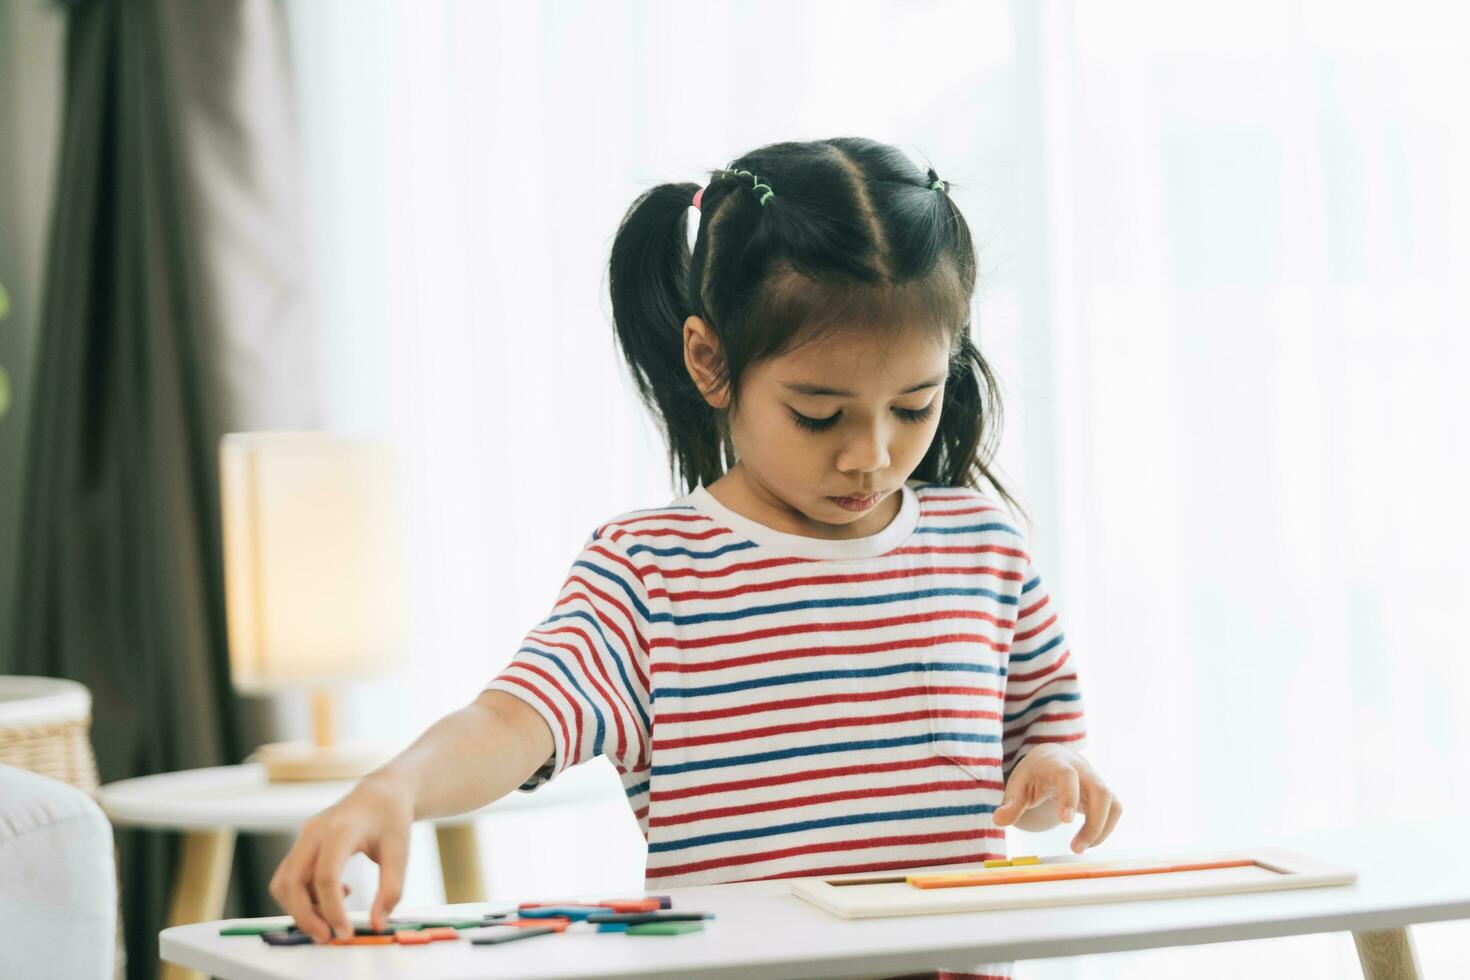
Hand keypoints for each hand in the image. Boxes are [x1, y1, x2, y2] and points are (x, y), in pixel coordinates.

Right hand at [268, 775, 414, 941]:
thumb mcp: (400, 852)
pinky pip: (290, 877)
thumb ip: (391, 889)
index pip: (325, 875)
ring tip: (333, 917)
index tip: (345, 932)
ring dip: (300, 908)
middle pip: (292, 881)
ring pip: (284, 881)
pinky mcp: (302, 845)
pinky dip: (303, 896)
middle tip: (328, 938)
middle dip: (304, 916)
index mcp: (341, 829)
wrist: (381, 792)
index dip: (332, 909)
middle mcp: (314, 832)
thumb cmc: (391, 818)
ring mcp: (304, 837)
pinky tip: (337, 894)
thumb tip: (377, 924)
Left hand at [990, 744, 1121, 852]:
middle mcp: (1081, 769)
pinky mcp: (1104, 793)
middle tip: (1075, 847)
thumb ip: (1011, 803)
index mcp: (1055, 764)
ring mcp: (1095, 780)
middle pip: (1100, 791)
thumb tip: (998, 821)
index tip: (1065, 821)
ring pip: (1112, 802)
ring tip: (1079, 847)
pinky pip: (1115, 810)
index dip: (1069, 796)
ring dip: (1101, 829)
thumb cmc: (1034, 775)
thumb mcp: (1018, 786)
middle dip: (1093, 822)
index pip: (1067, 775)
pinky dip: (1105, 829)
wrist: (1053, 759)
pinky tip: (1088, 841)